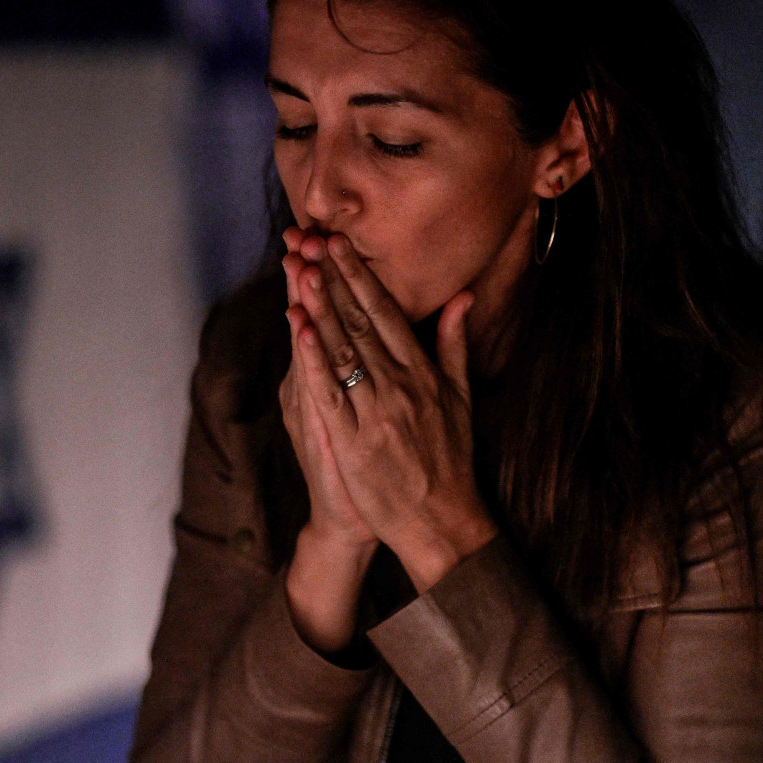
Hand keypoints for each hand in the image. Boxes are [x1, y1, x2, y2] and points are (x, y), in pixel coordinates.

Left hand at [292, 230, 496, 591]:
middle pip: (360, 323)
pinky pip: (330, 394)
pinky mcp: (354, 441)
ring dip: (320, 308)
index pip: (387, 314)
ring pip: (343, 351)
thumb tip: (462, 297)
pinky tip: (300, 330)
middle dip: (335, 280)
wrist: (441, 520)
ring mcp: (375, 413)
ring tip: (302, 270)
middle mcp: (399, 386)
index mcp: (422, 373)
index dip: (361, 277)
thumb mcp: (461, 398)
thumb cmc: (450, 460)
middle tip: (312, 242)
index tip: (340, 246)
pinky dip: (314, 360)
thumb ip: (454, 345)